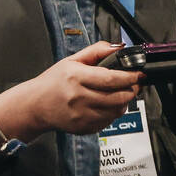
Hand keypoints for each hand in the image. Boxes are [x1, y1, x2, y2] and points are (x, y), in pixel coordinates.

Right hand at [0, 41, 142, 142]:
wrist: (36, 106)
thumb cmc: (54, 82)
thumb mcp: (72, 60)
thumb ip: (96, 51)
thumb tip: (118, 47)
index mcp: (76, 77)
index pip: (111, 79)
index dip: (130, 77)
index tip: (139, 74)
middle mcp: (79, 98)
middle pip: (118, 97)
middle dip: (132, 89)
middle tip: (135, 83)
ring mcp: (82, 115)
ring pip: (116, 111)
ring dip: (125, 101)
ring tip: (122, 93)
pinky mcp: (84, 127)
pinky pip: (108, 121)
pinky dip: (114, 112)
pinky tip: (108, 104)